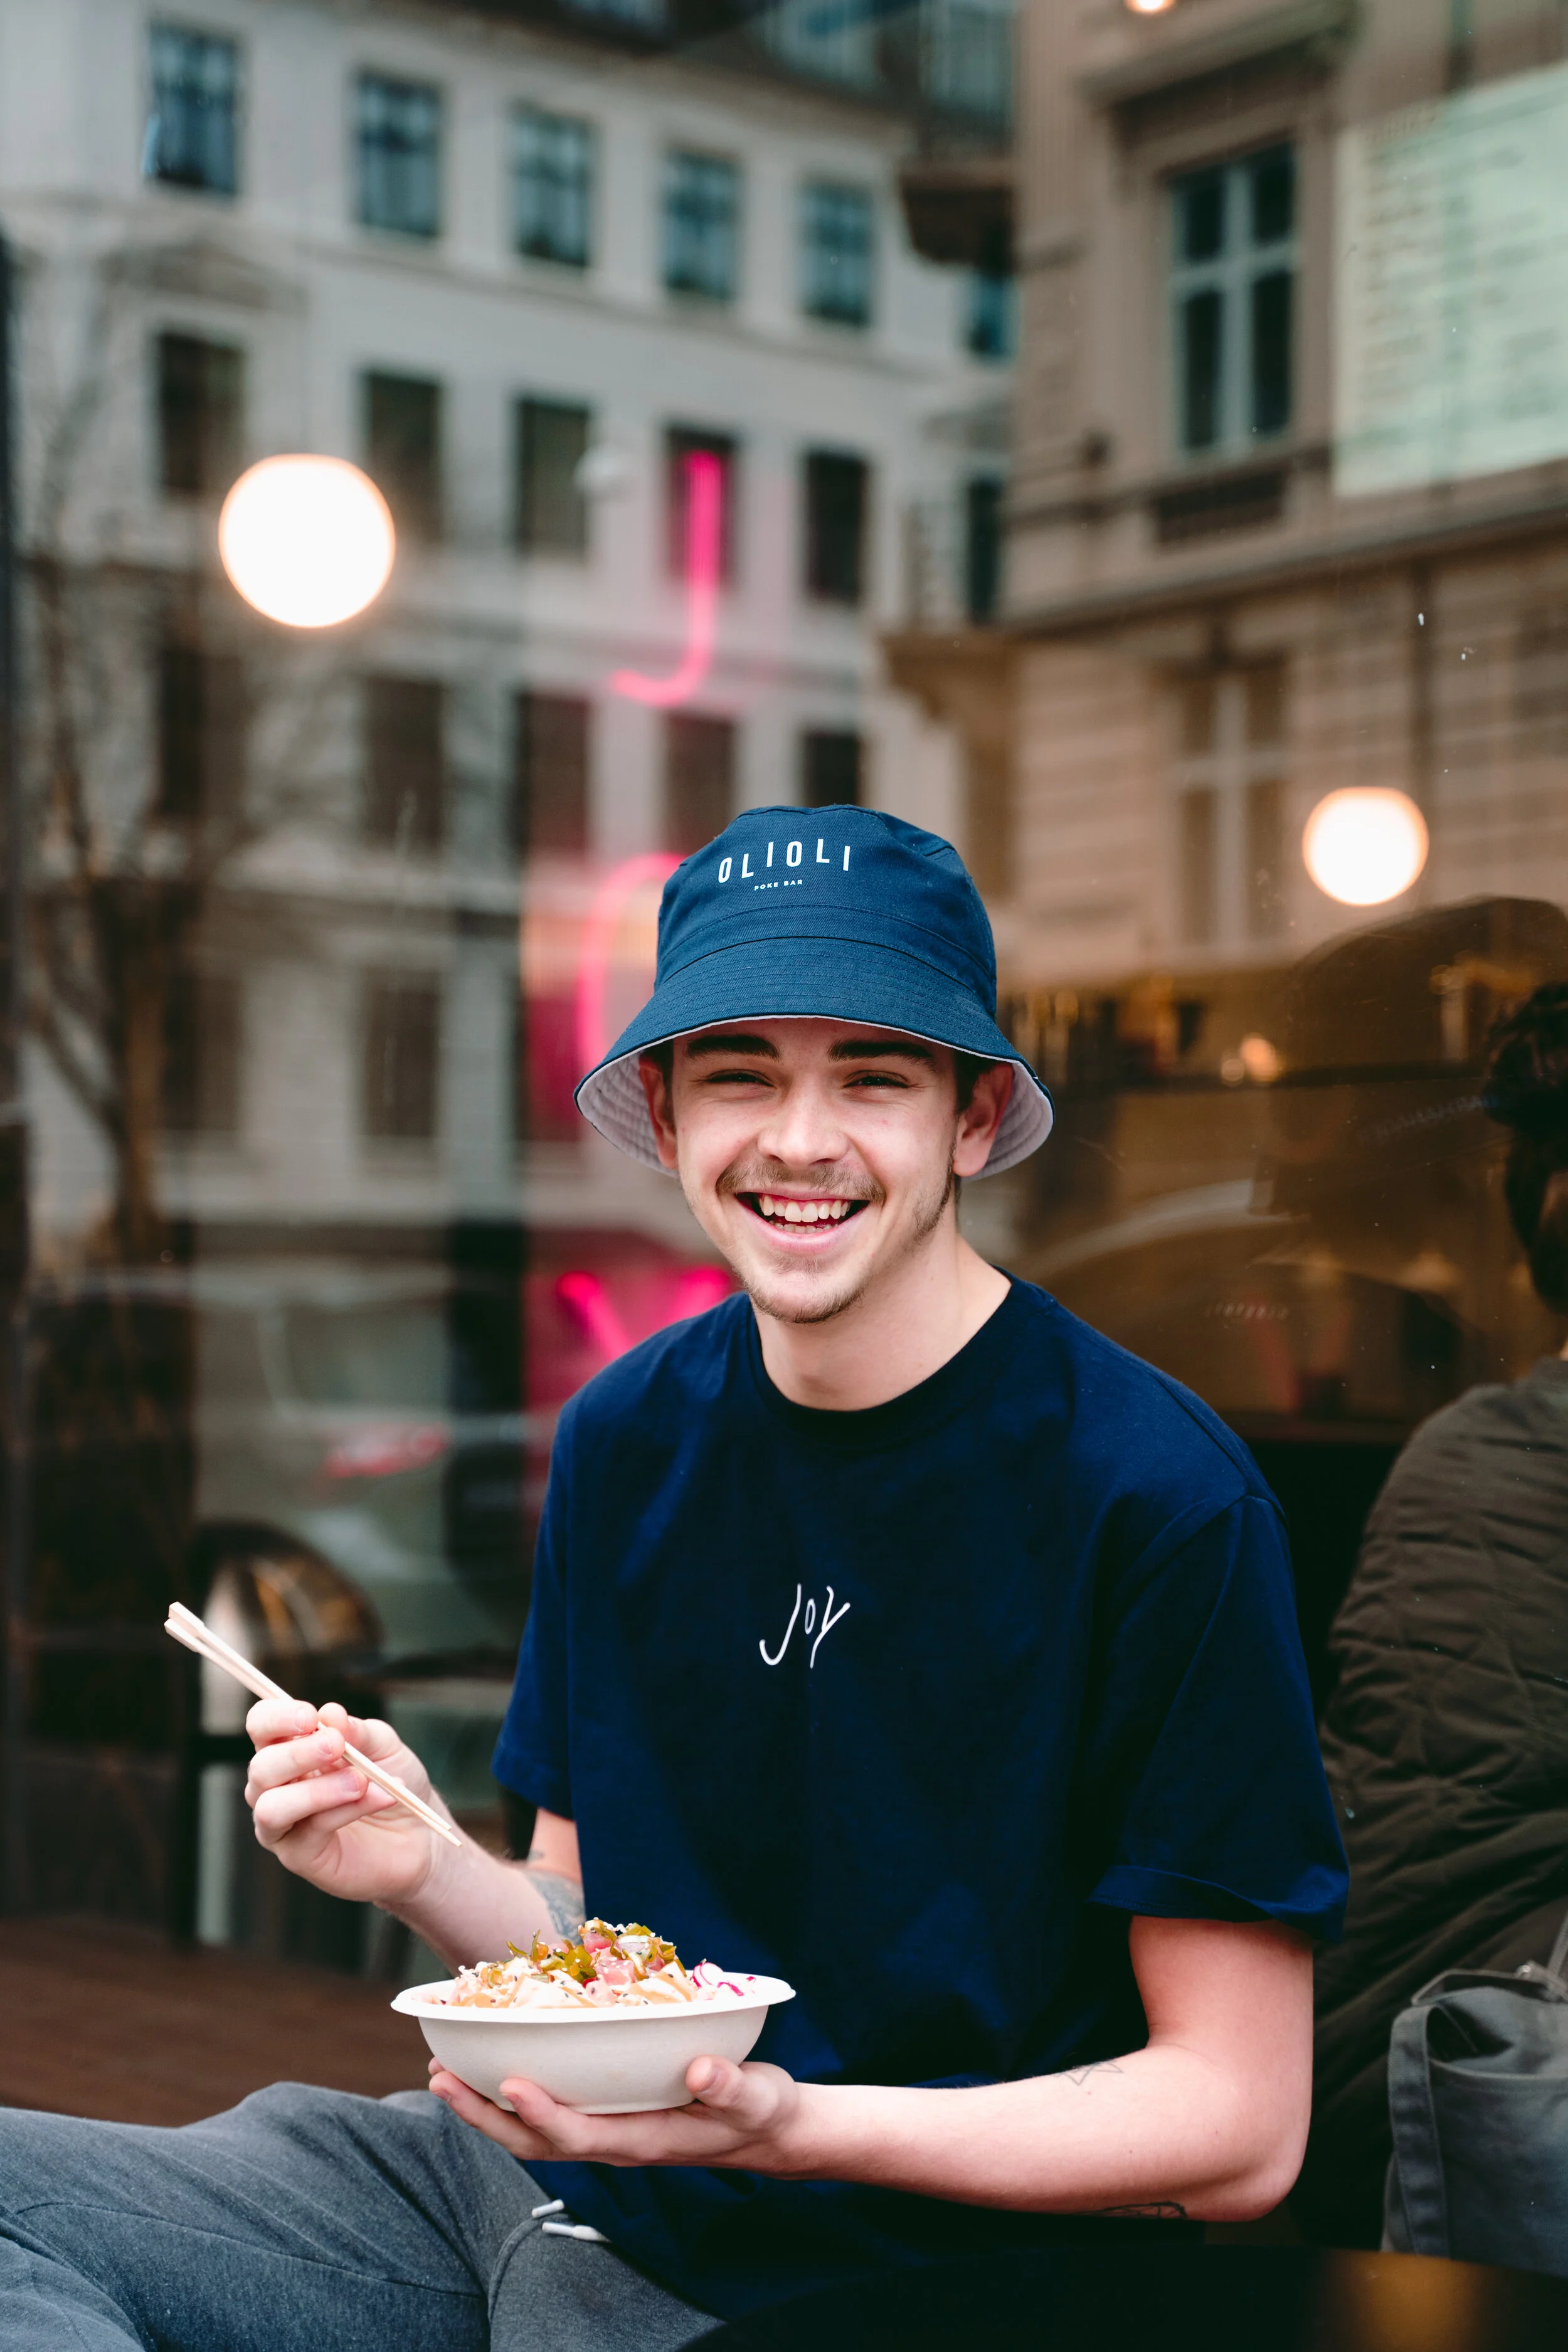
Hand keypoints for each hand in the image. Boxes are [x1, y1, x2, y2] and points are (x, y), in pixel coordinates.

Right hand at [245, 1699, 453, 1905]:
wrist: (417, 1831)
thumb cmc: (390, 1781)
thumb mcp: (383, 1746)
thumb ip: (357, 1731)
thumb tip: (330, 1713)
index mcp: (289, 1749)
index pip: (261, 1727)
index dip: (276, 1717)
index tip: (310, 1716)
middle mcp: (276, 1787)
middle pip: (260, 1767)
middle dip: (298, 1753)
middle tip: (337, 1745)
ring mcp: (283, 1825)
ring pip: (271, 1806)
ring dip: (318, 1789)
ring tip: (361, 1781)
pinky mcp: (299, 1855)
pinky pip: (310, 1830)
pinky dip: (346, 1809)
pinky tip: (378, 1798)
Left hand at [428, 2054, 809, 2176]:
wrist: (766, 2128)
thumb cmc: (760, 2111)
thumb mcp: (756, 2098)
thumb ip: (731, 2086)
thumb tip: (704, 2072)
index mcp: (645, 2140)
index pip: (580, 2136)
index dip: (542, 2114)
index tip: (509, 2083)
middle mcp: (616, 2139)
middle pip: (535, 2141)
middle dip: (484, 2115)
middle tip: (439, 2077)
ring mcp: (608, 2127)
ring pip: (533, 2129)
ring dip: (485, 2105)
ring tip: (444, 2071)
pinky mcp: (610, 2111)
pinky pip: (551, 2106)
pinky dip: (514, 2089)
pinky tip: (496, 2061)